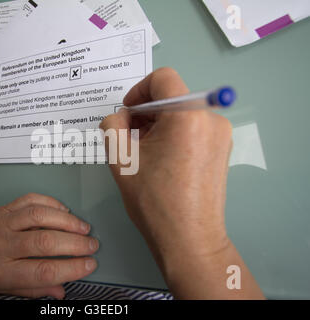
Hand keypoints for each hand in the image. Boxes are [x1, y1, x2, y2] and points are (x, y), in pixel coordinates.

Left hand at [0, 193, 98, 298]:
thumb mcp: (0, 288)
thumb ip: (32, 290)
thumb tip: (61, 291)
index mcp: (1, 272)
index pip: (43, 271)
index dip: (72, 268)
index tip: (89, 265)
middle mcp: (1, 246)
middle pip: (45, 242)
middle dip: (75, 244)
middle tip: (92, 246)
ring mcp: (2, 223)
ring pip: (38, 217)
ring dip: (66, 221)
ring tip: (84, 228)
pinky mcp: (3, 208)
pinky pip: (30, 200)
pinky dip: (50, 203)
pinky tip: (64, 211)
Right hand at [100, 68, 262, 298]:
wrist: (188, 239)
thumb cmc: (154, 200)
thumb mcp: (120, 159)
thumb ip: (112, 125)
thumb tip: (121, 116)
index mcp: (187, 115)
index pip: (162, 78)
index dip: (138, 90)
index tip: (127, 112)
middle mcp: (211, 119)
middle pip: (172, 97)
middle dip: (145, 112)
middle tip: (128, 137)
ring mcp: (221, 135)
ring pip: (182, 114)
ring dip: (158, 125)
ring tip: (143, 153)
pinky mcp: (222, 150)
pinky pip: (193, 129)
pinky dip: (173, 136)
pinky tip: (161, 160)